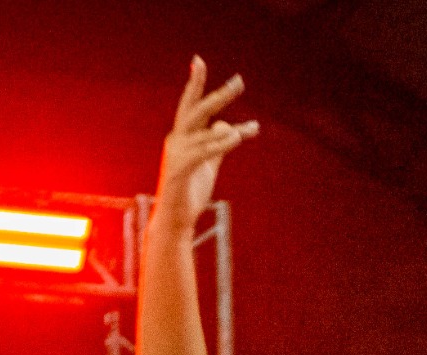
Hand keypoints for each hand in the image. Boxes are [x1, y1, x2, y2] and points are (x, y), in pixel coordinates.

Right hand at [156, 58, 257, 230]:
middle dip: (218, 95)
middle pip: (197, 110)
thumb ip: (217, 143)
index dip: (195, 83)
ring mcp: (177, 154)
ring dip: (229, 129)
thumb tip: (228, 125)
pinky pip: (204, 152)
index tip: (199, 61)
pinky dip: (220, 143)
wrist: (175, 221)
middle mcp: (176, 140)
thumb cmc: (189, 192)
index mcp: (181, 136)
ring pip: (204, 132)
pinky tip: (236, 137)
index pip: (190, 105)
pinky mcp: (181, 170)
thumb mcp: (208, 163)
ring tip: (251, 128)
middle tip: (239, 82)